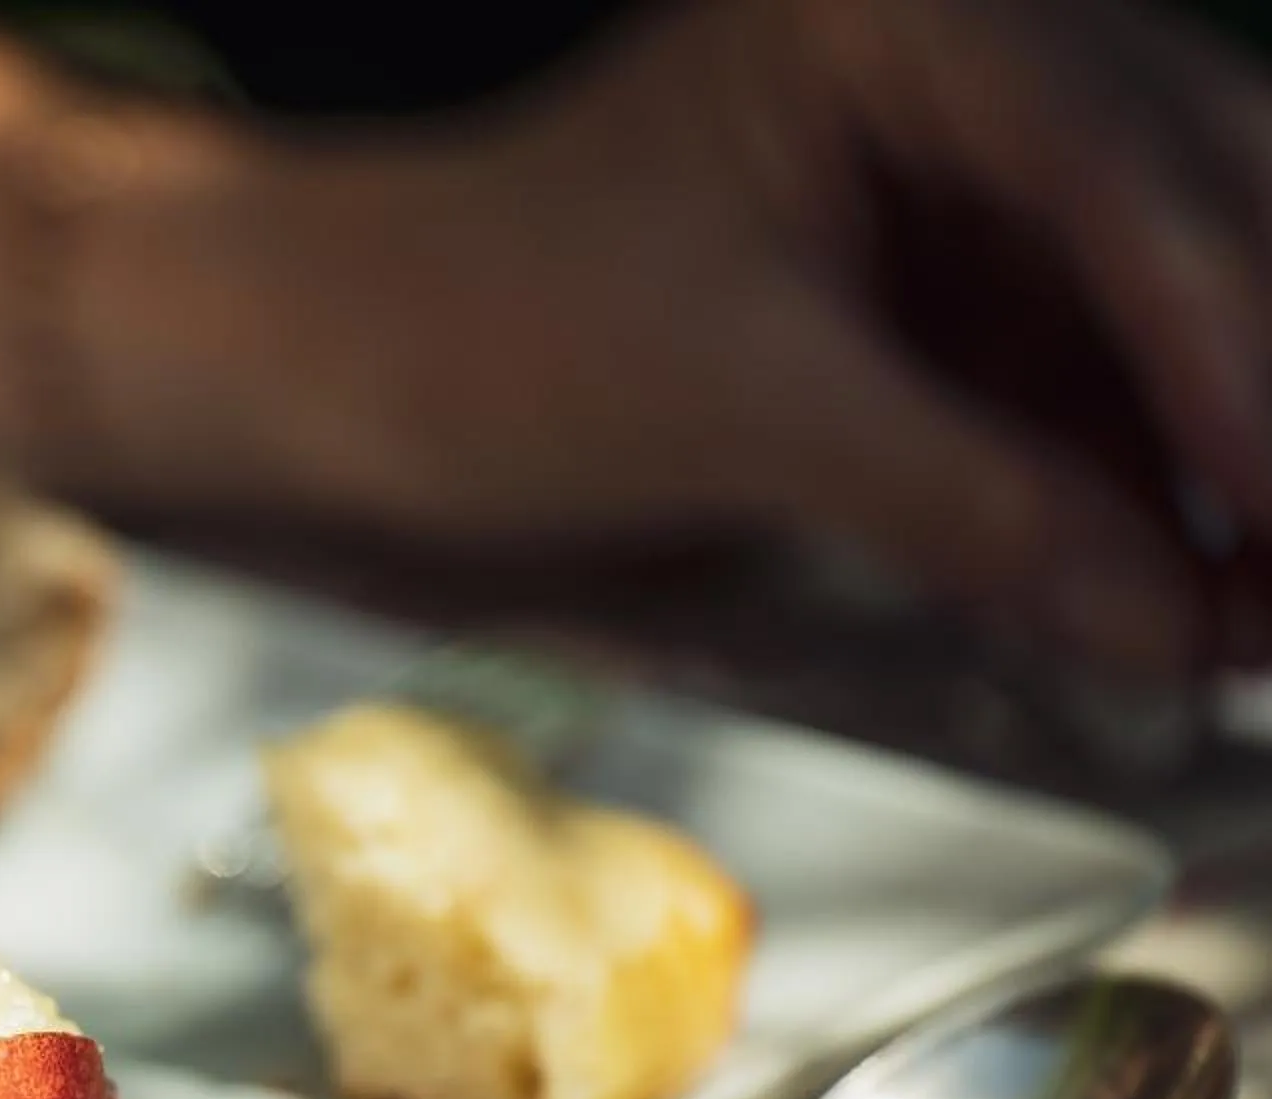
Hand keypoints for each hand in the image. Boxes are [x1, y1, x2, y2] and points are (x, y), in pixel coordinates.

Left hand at [80, 0, 1271, 673]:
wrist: (333, 369)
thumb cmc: (477, 328)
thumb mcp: (735, 408)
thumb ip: (968, 505)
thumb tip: (1166, 621)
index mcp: (907, 15)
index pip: (1129, 180)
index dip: (1237, 360)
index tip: (1270, 504)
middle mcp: (966, 60)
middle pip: (1202, 216)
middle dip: (1257, 411)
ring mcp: (965, 173)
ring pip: (1172, 311)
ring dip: (1227, 469)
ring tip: (1257, 624)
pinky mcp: (942, 289)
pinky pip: (1088, 386)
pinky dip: (1141, 499)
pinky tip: (1191, 606)